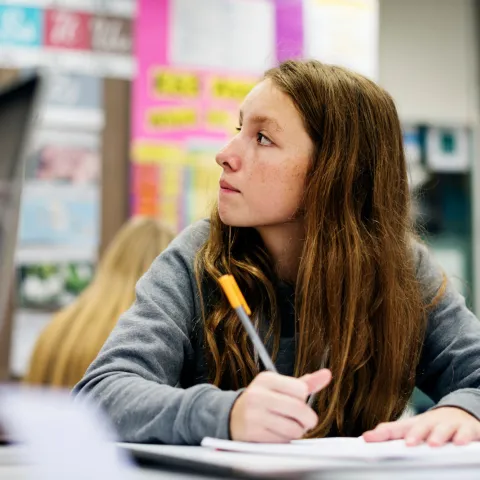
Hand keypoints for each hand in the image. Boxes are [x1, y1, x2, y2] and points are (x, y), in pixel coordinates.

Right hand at [230, 369, 331, 442]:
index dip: (303, 398)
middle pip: (299, 409)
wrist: (232, 416)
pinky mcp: (253, 433)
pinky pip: (282, 441)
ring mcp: (254, 414)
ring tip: (290, 426)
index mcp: (267, 379)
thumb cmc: (263, 399)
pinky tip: (278, 433)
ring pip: (293, 428)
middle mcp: (258, 395)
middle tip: (306, 420)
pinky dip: (285, 440)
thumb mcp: (280, 386)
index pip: (300, 389)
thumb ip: (305, 382)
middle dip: (308, 418)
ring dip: (297, 431)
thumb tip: (328, 374)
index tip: (298, 400)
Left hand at [363, 407, 479, 445]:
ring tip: (433, 444)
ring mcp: (449, 425)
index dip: (383, 433)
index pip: (395, 429)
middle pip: (421, 426)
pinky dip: (463, 437)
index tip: (369, 439)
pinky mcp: (468, 429)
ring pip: (444, 429)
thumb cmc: (431, 426)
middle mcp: (431, 423)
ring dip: (438, 435)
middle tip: (409, 443)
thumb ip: (390, 432)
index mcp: (414, 424)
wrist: (460, 413)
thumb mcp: (411, 427)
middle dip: (415, 434)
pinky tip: (459, 443)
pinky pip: (467, 432)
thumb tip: (366, 437)